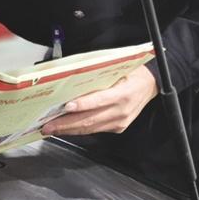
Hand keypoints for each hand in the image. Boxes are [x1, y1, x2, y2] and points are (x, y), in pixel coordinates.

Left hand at [41, 65, 157, 135]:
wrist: (150, 84)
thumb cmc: (132, 73)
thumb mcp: (116, 69)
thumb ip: (96, 76)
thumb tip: (71, 80)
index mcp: (123, 94)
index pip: (98, 101)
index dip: (82, 105)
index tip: (66, 107)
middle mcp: (121, 110)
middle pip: (90, 120)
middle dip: (66, 124)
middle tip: (48, 125)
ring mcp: (120, 121)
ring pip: (90, 128)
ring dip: (69, 129)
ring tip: (52, 129)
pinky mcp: (118, 127)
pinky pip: (95, 130)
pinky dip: (79, 129)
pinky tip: (67, 128)